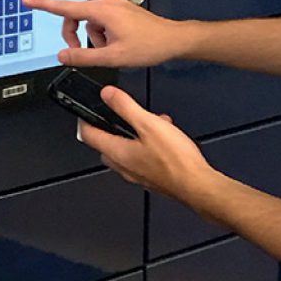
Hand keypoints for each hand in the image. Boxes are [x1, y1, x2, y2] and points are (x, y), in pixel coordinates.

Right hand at [22, 0, 185, 67]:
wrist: (172, 40)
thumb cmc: (150, 45)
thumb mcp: (113, 57)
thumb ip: (84, 57)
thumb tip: (63, 55)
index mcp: (102, 11)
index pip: (65, 7)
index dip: (44, 5)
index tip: (29, 1)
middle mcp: (106, 4)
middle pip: (76, 17)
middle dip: (75, 35)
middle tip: (80, 53)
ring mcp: (114, 7)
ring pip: (90, 23)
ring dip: (93, 38)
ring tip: (111, 50)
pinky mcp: (120, 12)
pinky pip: (101, 23)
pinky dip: (103, 35)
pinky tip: (117, 45)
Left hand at [78, 85, 214, 203]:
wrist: (197, 185)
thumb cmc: (175, 160)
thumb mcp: (149, 124)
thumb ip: (126, 107)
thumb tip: (107, 94)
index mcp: (118, 152)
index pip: (89, 136)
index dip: (84, 121)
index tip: (83, 112)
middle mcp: (124, 166)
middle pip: (105, 145)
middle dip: (111, 128)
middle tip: (117, 116)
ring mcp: (137, 174)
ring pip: (125, 151)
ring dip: (133, 136)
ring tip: (151, 124)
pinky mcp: (151, 178)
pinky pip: (140, 158)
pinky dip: (146, 146)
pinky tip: (164, 138)